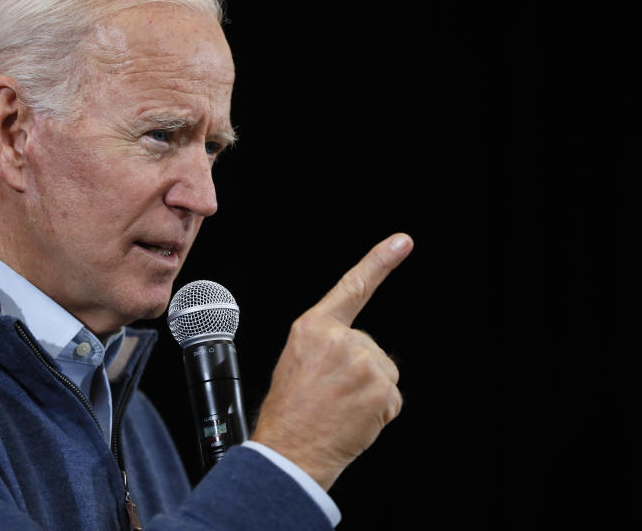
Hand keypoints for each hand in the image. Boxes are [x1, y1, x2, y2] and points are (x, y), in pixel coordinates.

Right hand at [251, 233, 412, 489]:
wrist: (289, 451)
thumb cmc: (289, 411)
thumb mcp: (296, 361)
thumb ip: (326, 344)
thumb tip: (356, 350)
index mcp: (312, 326)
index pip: (352, 287)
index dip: (380, 261)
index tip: (403, 241)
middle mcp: (340, 338)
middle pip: (370, 348)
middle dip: (360, 372)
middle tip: (331, 396)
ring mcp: (363, 361)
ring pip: (383, 373)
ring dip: (369, 394)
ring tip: (338, 409)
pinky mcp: (381, 387)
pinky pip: (392, 398)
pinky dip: (378, 413)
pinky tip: (353, 420)